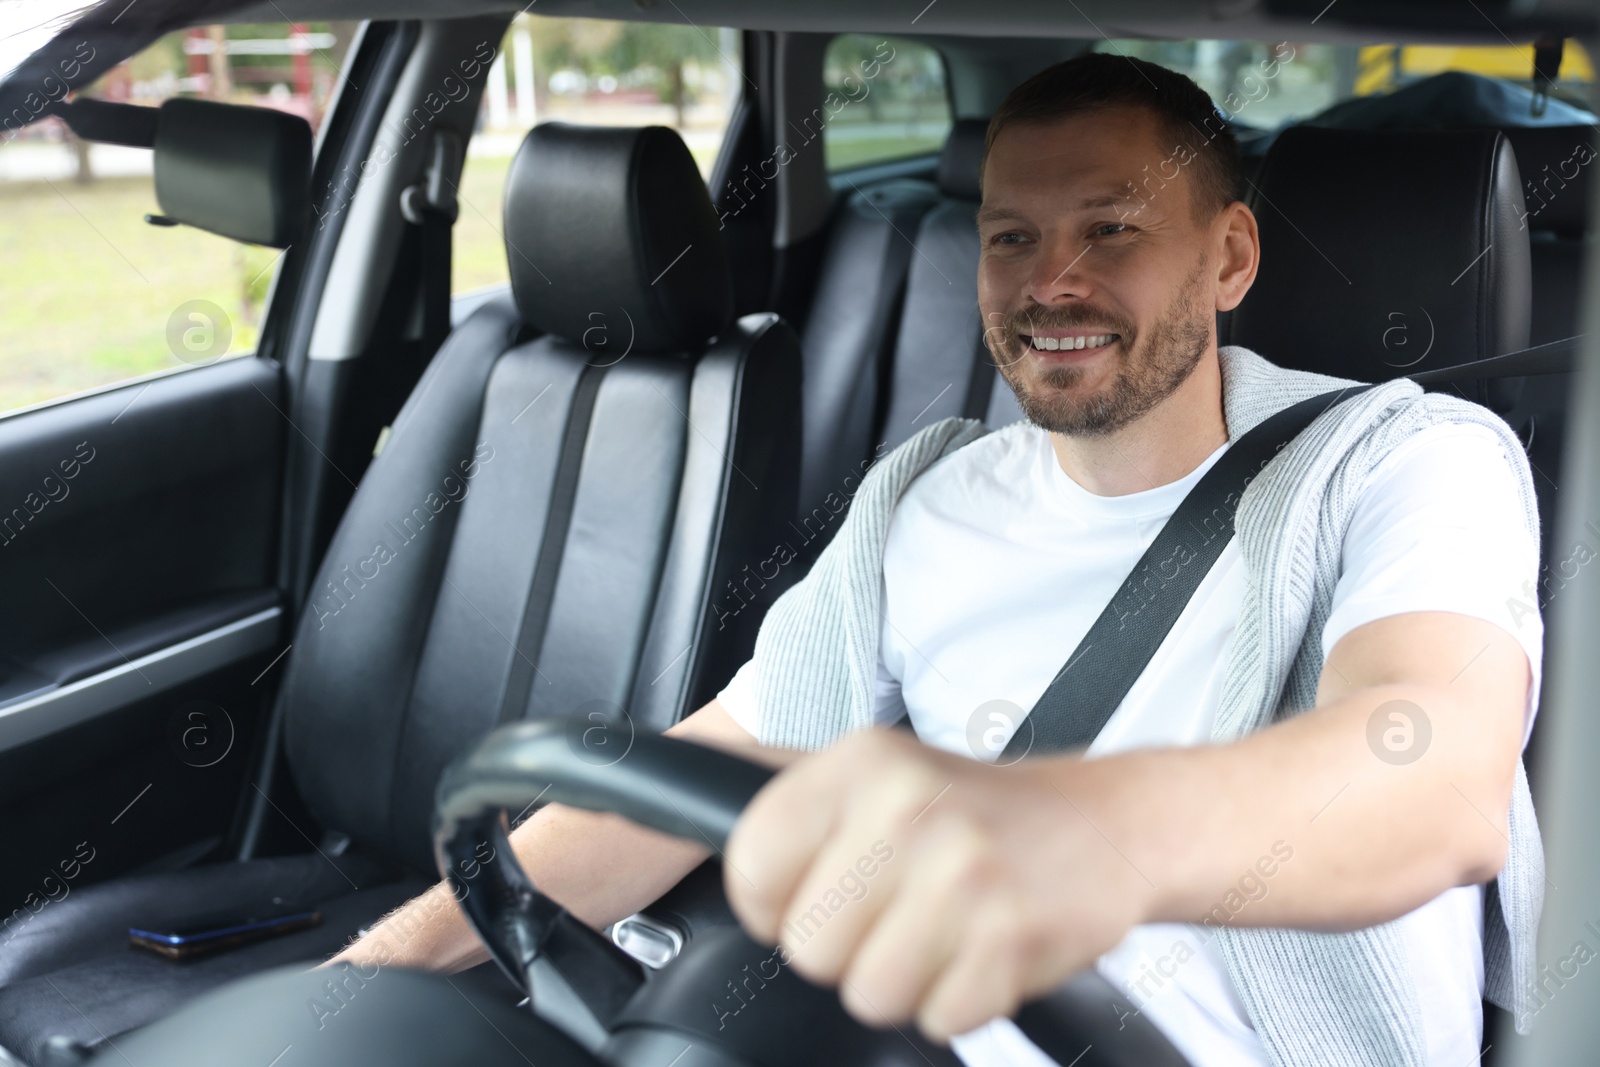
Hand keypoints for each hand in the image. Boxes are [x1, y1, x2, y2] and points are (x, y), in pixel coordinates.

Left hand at [724, 729, 1155, 1041]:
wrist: (1106, 823)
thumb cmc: (976, 809)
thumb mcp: (879, 774)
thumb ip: (795, 809)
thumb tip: (675, 829)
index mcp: (859, 765)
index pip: (751, 865)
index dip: (771, 903)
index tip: (809, 897)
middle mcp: (907, 809)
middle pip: (806, 947)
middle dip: (845, 949)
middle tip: (894, 912)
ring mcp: (963, 875)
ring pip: (868, 994)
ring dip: (904, 980)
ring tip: (940, 929)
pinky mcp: (1011, 937)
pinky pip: (938, 1019)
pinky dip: (959, 999)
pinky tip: (982, 947)